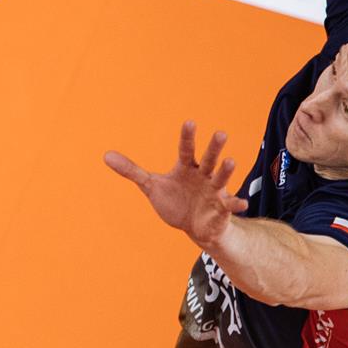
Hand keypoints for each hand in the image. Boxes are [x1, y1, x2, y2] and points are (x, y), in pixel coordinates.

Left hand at [105, 121, 247, 245]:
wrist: (193, 226)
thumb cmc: (175, 201)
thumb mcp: (151, 186)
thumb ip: (131, 171)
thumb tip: (105, 155)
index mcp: (186, 168)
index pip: (185, 150)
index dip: (187, 137)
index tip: (190, 122)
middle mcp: (202, 175)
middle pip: (208, 159)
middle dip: (214, 148)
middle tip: (220, 133)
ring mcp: (213, 191)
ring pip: (220, 178)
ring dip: (225, 171)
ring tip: (231, 161)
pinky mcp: (221, 208)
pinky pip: (229, 204)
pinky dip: (235, 203)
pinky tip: (241, 203)